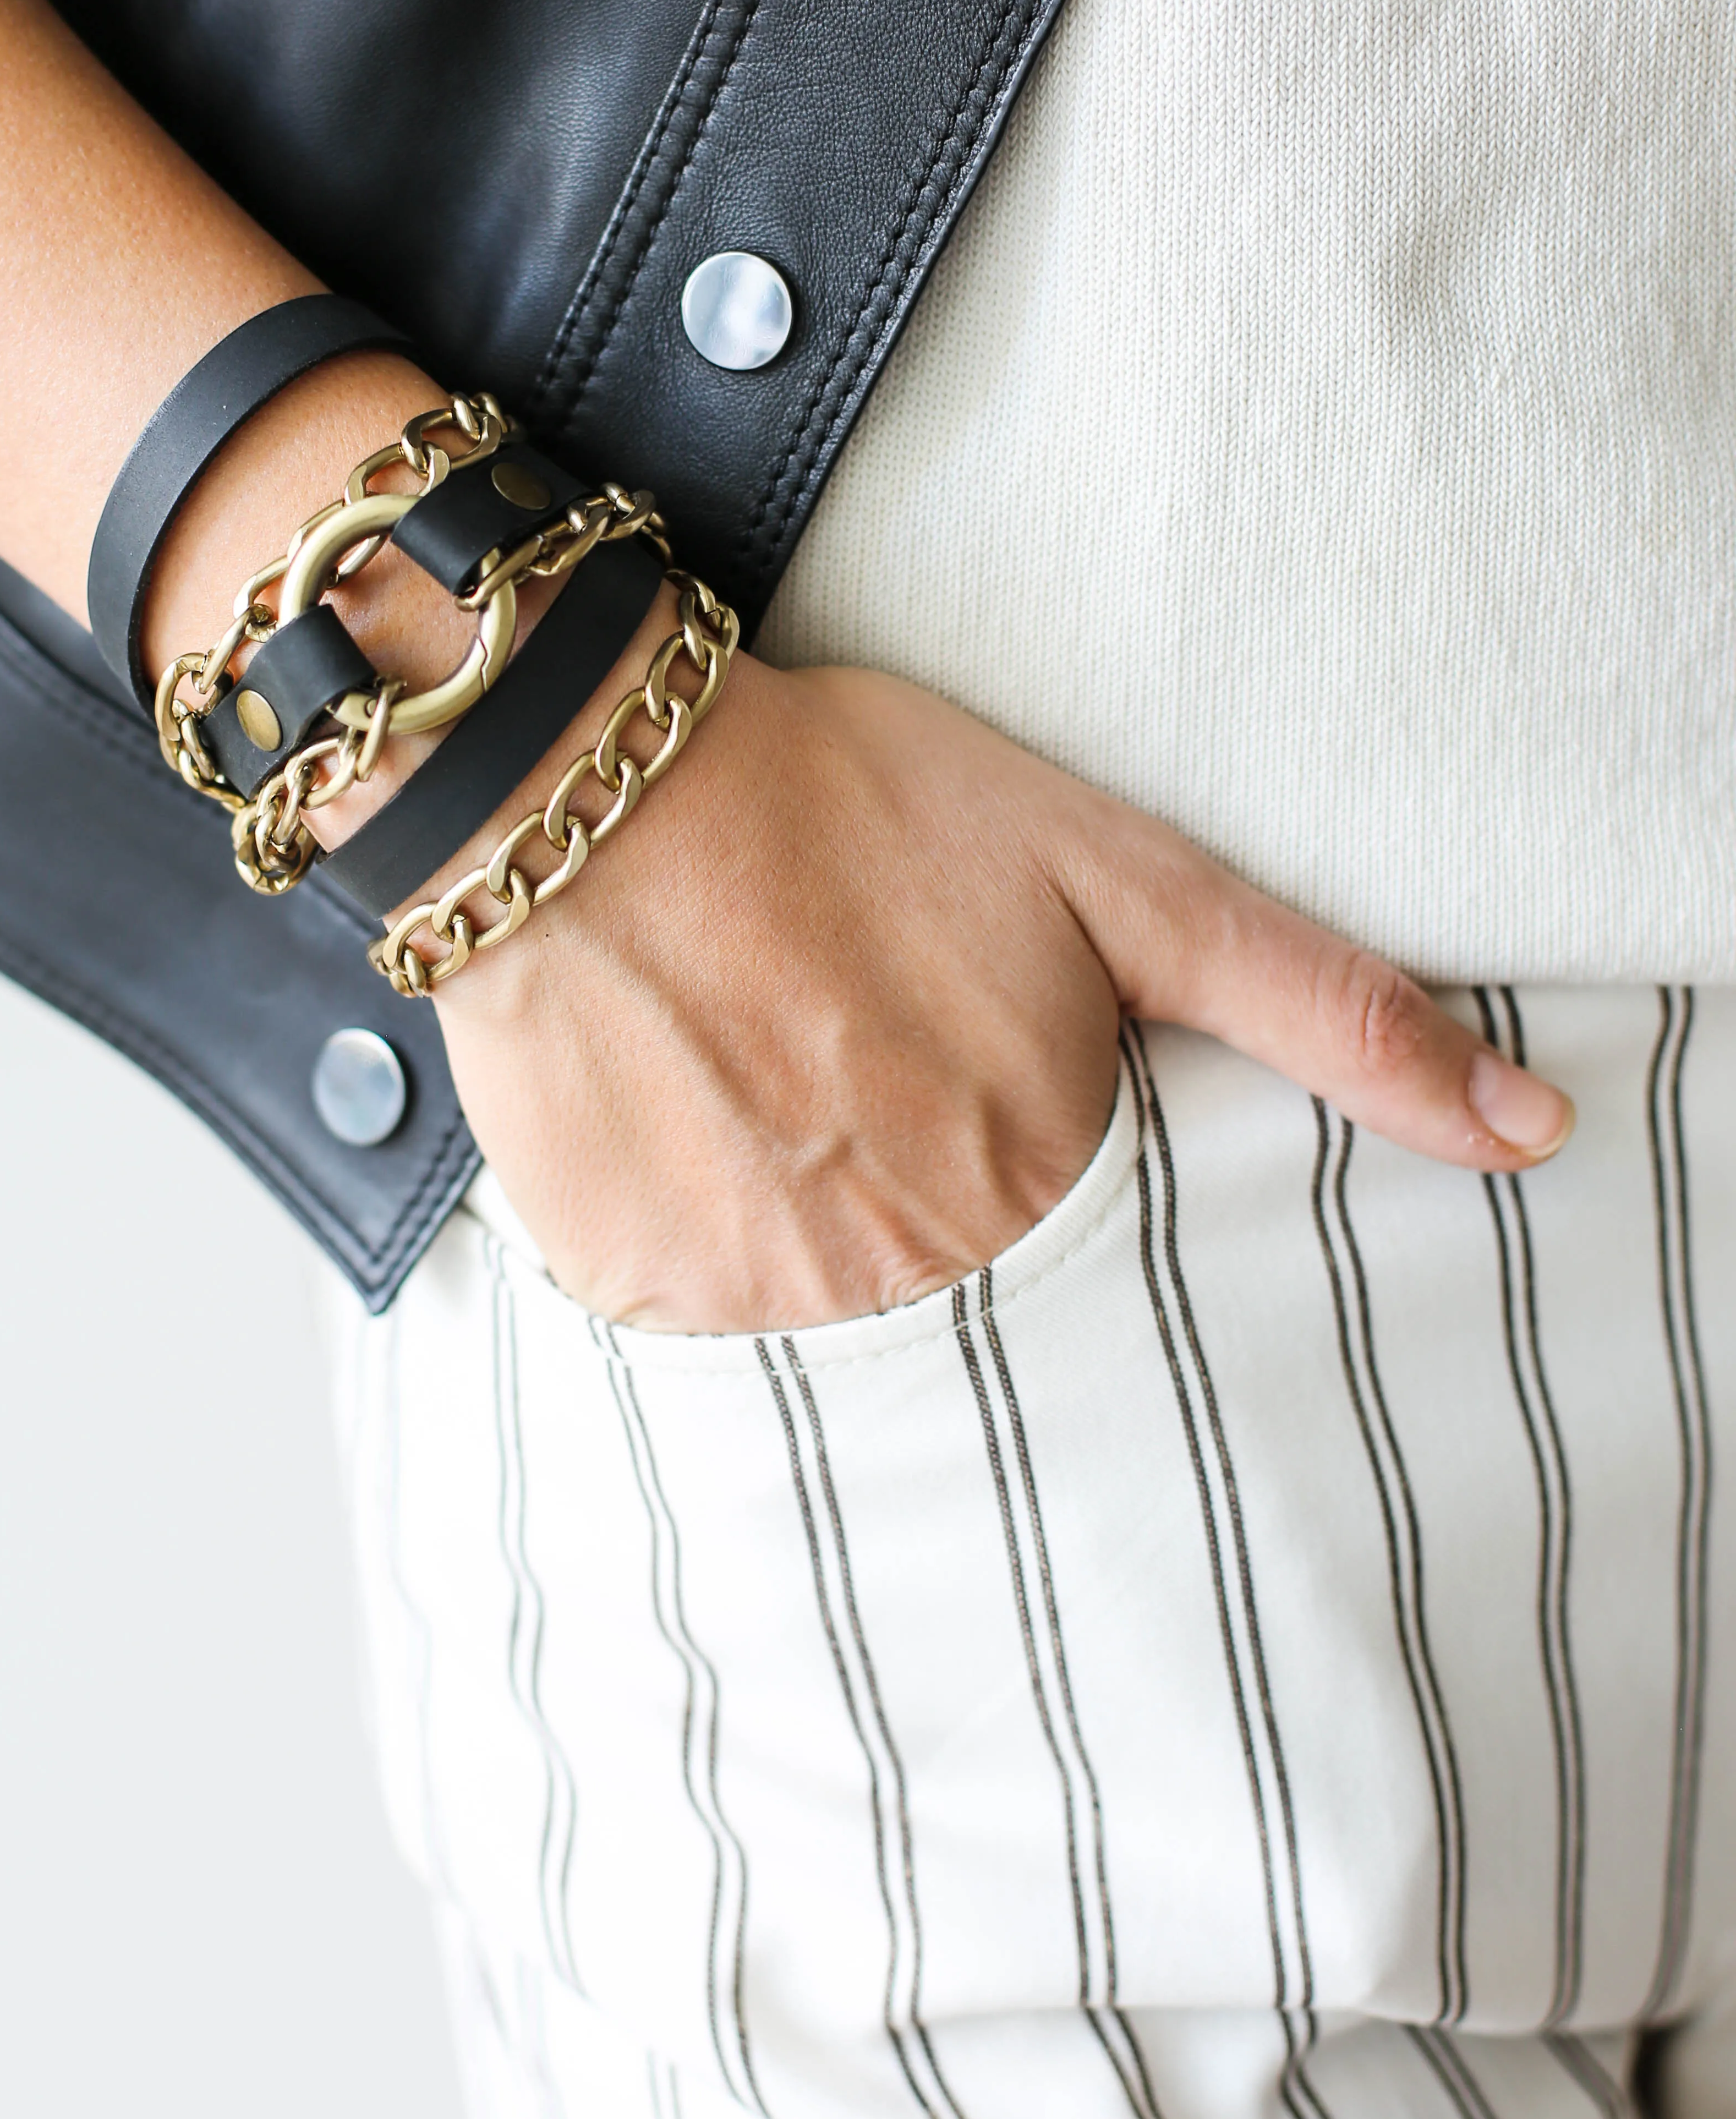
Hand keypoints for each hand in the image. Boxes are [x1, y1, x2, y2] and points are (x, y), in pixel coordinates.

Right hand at [422, 653, 1574, 1333]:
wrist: (586, 790)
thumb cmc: (858, 810)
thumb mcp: (1124, 881)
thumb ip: (1326, 1007)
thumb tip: (1532, 1130)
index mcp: (1036, 1190)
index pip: (1115, 1291)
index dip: (1055, 1185)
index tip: (991, 1100)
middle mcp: (905, 1282)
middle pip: (977, 1312)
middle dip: (940, 1203)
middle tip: (872, 1073)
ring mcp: (759, 1307)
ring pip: (841, 1327)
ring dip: (828, 1230)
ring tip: (781, 1083)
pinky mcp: (633, 1295)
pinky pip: (710, 1322)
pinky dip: (717, 1240)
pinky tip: (701, 1117)